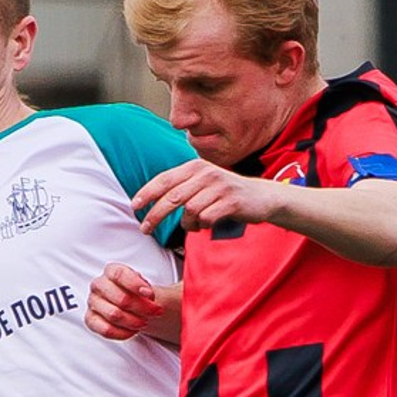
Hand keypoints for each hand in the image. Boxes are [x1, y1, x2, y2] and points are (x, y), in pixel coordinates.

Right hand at [86, 262, 181, 344]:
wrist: (141, 311)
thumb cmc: (149, 297)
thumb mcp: (162, 285)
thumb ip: (175, 280)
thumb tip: (196, 272)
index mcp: (112, 271)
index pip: (118, 274)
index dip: (135, 284)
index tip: (152, 294)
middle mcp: (99, 285)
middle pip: (118, 297)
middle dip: (141, 308)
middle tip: (156, 312)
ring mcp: (94, 303)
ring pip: (112, 314)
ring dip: (133, 321)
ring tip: (145, 323)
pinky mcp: (91, 320)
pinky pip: (103, 329)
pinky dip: (121, 332)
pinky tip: (133, 331)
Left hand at [134, 158, 287, 237]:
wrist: (261, 197)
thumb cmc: (225, 193)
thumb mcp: (202, 184)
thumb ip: (181, 188)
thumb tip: (153, 201)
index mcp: (195, 167)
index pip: (164, 180)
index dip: (147, 193)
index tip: (134, 206)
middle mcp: (206, 173)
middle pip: (172, 197)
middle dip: (155, 215)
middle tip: (145, 229)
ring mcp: (219, 187)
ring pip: (189, 210)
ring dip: (187, 224)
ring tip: (193, 226)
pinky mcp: (231, 201)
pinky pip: (206, 218)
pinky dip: (202, 226)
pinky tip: (207, 225)